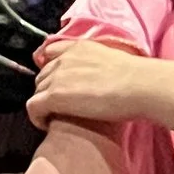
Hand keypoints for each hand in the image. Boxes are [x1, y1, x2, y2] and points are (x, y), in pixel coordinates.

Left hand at [29, 35, 173, 131]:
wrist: (140, 86)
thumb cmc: (138, 80)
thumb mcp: (113, 63)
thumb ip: (99, 67)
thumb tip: (105, 79)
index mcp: (79, 48)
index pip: (51, 52)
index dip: (51, 69)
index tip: (57, 82)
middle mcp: (64, 59)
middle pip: (43, 74)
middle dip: (48, 89)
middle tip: (59, 106)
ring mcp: (57, 76)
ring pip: (38, 90)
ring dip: (43, 103)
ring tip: (55, 117)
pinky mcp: (54, 95)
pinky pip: (33, 107)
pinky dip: (36, 117)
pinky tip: (46, 125)